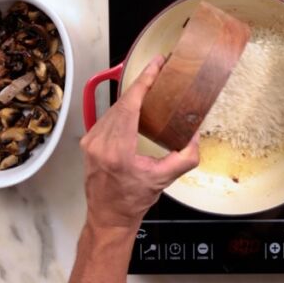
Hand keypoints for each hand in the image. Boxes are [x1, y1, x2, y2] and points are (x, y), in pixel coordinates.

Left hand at [79, 55, 199, 230]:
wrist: (108, 217)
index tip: (155, 65)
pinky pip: (108, 117)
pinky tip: (135, 104)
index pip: (130, 105)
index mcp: (118, 151)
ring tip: (151, 84)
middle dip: (142, 83)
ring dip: (133, 95)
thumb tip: (195, 134)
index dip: (144, 81)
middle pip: (123, 102)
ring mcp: (91, 142)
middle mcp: (100, 143)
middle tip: (159, 70)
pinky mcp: (88, 142)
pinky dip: (123, 108)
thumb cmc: (132, 201)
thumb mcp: (164, 180)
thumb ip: (185, 157)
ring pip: (114, 108)